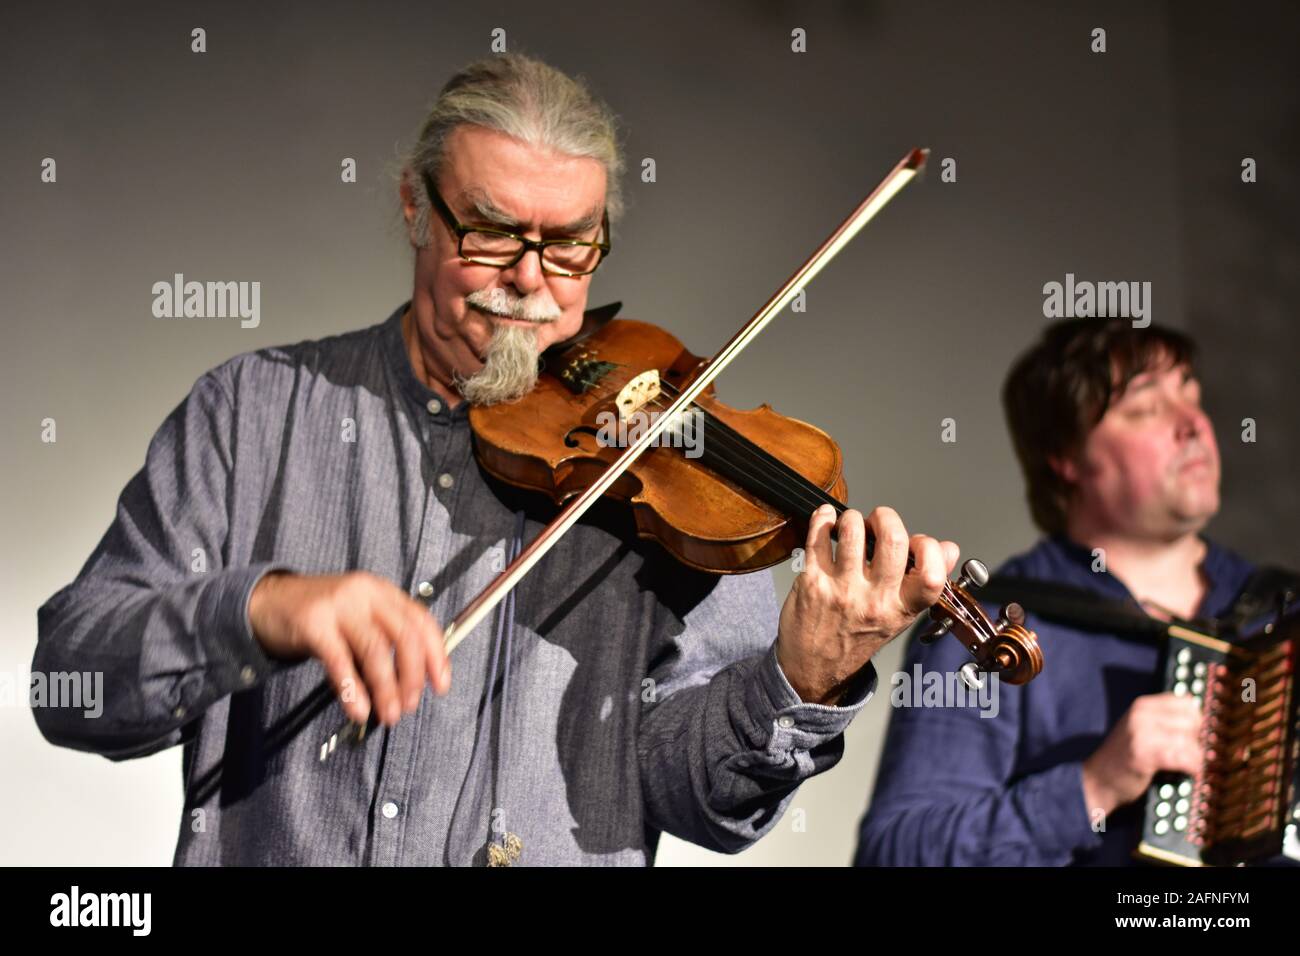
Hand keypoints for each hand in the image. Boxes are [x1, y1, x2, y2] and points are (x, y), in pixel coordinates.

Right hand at [248, 570, 449, 726]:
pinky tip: (358, 709)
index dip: (436, 655)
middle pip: (404, 636)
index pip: (421, 621)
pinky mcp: (313, 623)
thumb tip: (410, 683)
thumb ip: (383, 640)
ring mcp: (339, 606)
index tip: (440, 684)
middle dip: (412, 676)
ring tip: (389, 713)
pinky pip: (340, 661)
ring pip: (376, 650)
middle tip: (409, 704)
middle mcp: (365, 594)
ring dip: (387, 688)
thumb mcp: (357, 617)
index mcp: (382, 592)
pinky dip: (353, 689)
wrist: (266, 601)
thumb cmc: (319, 615)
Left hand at [776, 504, 959, 704]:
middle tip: (879, 521)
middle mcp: (874, 601)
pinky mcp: (812, 581)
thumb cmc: (857, 638)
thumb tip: (949, 549)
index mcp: (901, 609)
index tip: (918, 541)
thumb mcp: (899, 617)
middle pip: (893, 540)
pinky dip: (823, 518)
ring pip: (852, 531)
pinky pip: (817, 537)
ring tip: (852, 525)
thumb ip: (926, 582)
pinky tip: (827, 519)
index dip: (930, 548)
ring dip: (853, 518)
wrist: (814, 667)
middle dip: (887, 517)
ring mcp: (841, 590)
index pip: (932, 576)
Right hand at [1082, 692, 1202, 816]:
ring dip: (1195, 757)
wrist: (1098, 780)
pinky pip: (1182, 757)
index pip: (1185, 702)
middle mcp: (1141, 715)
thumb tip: (1197, 711)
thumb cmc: (1124, 757)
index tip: (1191, 734)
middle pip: (1191, 721)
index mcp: (1142, 706)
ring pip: (1189, 740)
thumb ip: (1163, 718)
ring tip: (1188, 765)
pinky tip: (1188, 772)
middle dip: (1196, 739)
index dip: (1194, 719)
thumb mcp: (1139, 728)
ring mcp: (1141, 734)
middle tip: (1188, 752)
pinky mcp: (1144, 755)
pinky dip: (1191, 767)